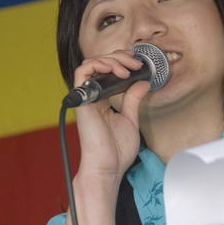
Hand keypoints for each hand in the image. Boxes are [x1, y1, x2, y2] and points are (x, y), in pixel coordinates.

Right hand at [72, 50, 149, 182]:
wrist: (108, 166)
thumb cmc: (116, 150)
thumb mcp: (130, 119)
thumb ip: (133, 99)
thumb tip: (143, 82)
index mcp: (103, 100)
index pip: (108, 71)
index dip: (122, 62)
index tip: (139, 65)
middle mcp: (93, 96)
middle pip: (101, 64)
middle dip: (120, 58)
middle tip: (136, 64)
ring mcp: (86, 98)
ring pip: (91, 64)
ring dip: (111, 60)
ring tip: (127, 68)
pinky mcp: (82, 100)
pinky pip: (81, 72)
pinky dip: (96, 64)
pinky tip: (113, 69)